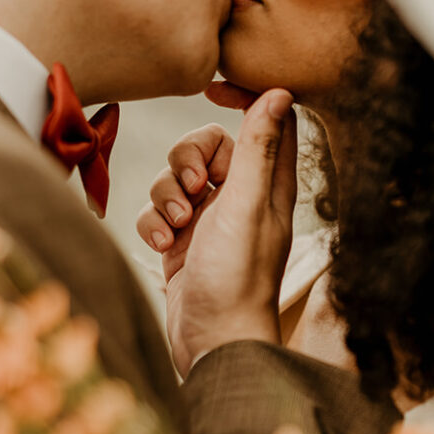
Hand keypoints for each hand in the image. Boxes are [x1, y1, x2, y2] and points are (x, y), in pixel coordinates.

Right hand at [136, 90, 296, 374]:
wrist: (212, 343)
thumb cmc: (237, 278)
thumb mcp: (247, 206)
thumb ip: (259, 148)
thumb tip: (280, 90)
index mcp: (271, 184)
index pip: (266, 119)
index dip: (242, 96)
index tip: (211, 89)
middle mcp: (243, 198)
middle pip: (208, 144)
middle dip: (187, 160)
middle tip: (195, 191)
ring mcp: (210, 220)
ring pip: (176, 177)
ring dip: (166, 196)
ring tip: (176, 226)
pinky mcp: (182, 241)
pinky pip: (156, 210)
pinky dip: (152, 222)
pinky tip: (162, 246)